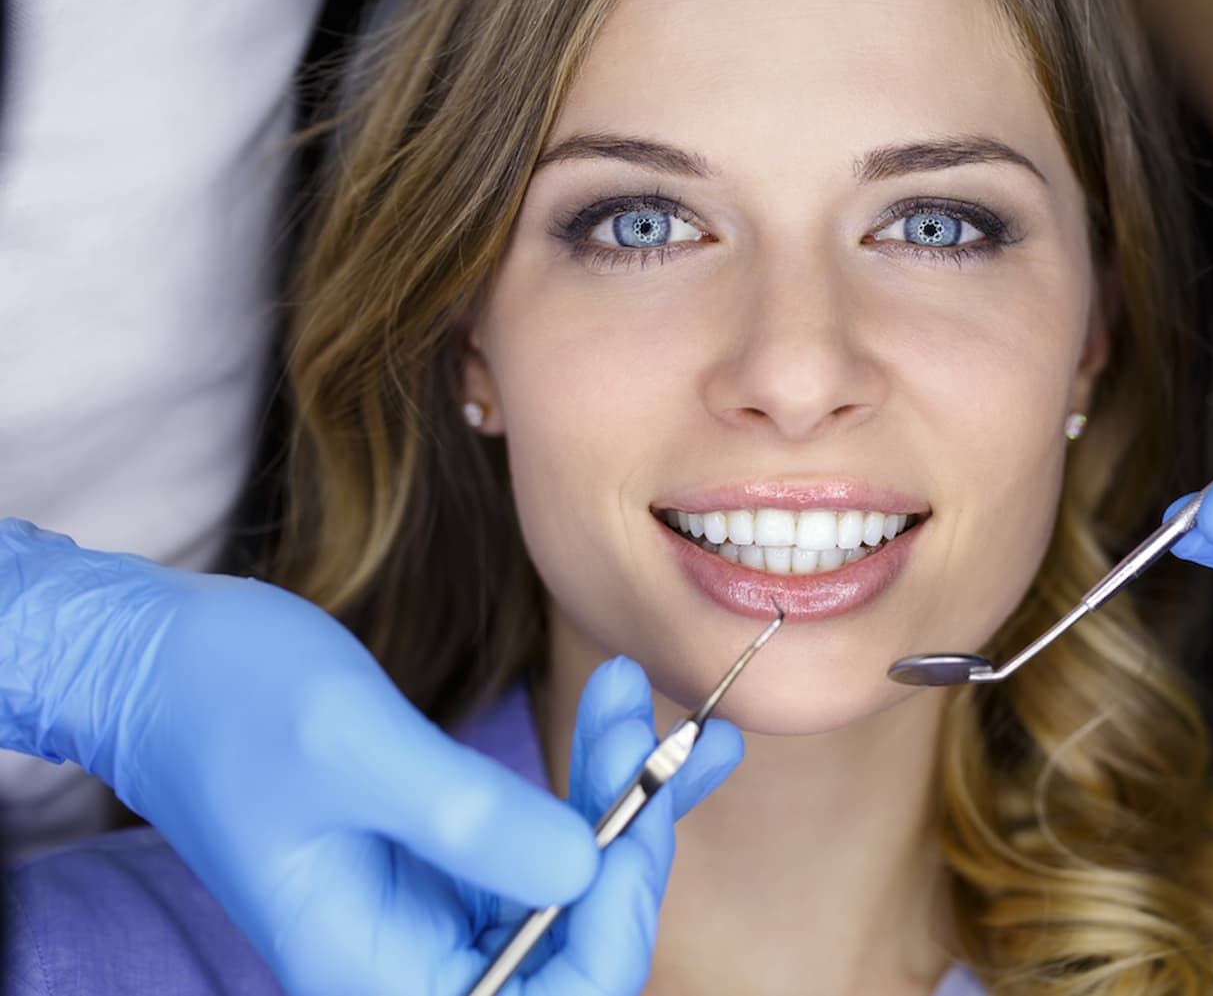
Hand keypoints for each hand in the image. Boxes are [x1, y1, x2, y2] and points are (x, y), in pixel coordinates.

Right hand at [0, 519, 737, 994]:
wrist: (160, 658)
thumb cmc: (228, 698)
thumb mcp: (352, 746)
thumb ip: (466, 820)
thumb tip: (584, 870)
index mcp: (374, 971)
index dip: (616, 917)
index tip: (638, 809)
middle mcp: (411, 960)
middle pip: (575, 942)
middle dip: (627, 835)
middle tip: (642, 722)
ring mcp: (431, 909)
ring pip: (570, 886)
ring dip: (621, 796)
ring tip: (636, 701)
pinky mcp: (444, 855)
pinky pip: (543, 839)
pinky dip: (597, 783)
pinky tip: (632, 727)